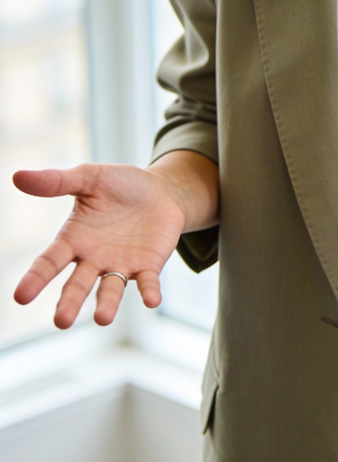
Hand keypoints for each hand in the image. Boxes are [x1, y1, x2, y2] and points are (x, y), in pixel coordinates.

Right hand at [12, 164, 188, 328]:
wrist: (161, 190)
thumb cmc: (120, 186)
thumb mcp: (89, 178)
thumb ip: (57, 181)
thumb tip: (18, 176)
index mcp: (74, 240)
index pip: (49, 262)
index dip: (36, 278)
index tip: (21, 296)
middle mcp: (93, 259)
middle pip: (77, 284)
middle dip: (70, 302)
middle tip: (62, 321)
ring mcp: (120, 266)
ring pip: (110, 289)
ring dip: (107, 304)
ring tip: (103, 318)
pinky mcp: (148, 266)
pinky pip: (147, 282)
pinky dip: (149, 291)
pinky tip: (152, 301)